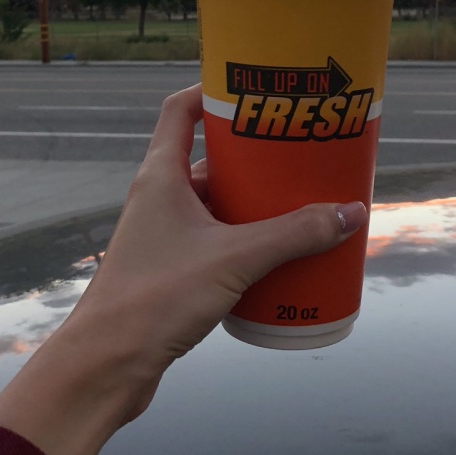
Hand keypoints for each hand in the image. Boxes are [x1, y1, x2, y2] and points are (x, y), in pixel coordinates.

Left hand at [0, 84, 367, 454]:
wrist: (107, 366)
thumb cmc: (155, 298)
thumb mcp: (235, 259)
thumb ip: (293, 235)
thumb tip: (349, 213)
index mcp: (161, 176)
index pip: (181, 110)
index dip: (214, 91)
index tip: (257, 88)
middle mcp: (159, 198)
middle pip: (209, 159)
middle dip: (255, 157)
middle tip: (300, 153)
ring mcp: (163, 235)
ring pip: (216, 204)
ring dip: (253, 203)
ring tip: (301, 202)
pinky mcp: (171, 270)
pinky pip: (215, 240)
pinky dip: (245, 240)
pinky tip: (279, 254)